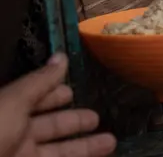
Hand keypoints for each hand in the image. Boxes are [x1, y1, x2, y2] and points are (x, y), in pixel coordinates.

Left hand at [0, 53, 115, 156]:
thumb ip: (40, 82)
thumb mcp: (13, 102)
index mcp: (7, 112)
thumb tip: (61, 57)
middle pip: (48, 127)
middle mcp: (13, 135)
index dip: (53, 94)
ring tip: (110, 142)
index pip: (34, 99)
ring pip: (58, 152)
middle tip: (96, 118)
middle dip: (73, 121)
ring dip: (84, 147)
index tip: (73, 91)